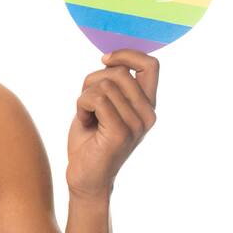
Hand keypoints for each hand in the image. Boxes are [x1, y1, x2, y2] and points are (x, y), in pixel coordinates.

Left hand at [66, 49, 158, 200]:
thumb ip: (112, 84)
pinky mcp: (120, 132)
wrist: (85, 177)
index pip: (151, 65)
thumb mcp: (104, 105)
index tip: (105, 60)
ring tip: (87, 116)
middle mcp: (147, 114)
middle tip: (86, 102)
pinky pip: (96, 99)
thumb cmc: (90, 141)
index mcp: (147, 105)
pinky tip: (84, 122)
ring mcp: (136, 124)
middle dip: (93, 80)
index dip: (126, 54)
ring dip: (85, 96)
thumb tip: (110, 58)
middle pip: (119, 72)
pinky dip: (81, 106)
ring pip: (104, 85)